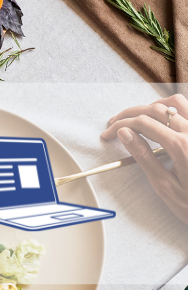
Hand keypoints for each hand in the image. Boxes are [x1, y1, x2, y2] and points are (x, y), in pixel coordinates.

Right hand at [100, 94, 187, 223]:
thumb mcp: (166, 187)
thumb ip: (144, 157)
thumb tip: (124, 132)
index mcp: (180, 146)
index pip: (141, 123)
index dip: (120, 125)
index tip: (108, 134)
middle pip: (154, 110)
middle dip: (130, 113)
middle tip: (115, 123)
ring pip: (175, 103)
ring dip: (153, 106)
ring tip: (140, 117)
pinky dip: (174, 108)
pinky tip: (165, 120)